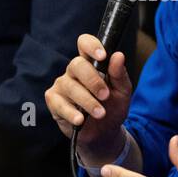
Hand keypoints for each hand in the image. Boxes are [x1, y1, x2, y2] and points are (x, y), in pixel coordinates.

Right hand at [45, 33, 132, 164]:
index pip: (84, 43)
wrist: (105, 133)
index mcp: (91, 63)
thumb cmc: (112, 108)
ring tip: (100, 113)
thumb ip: (119, 74)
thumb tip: (118, 56)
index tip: (102, 56)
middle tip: (105, 95)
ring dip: (87, 101)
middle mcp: (74, 71)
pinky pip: (59, 104)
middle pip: (76, 64)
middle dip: (93, 80)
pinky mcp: (54, 102)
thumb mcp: (122, 92)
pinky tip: (80, 120)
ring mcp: (62, 85)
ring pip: (70, 86)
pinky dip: (71, 113)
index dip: (91, 45)